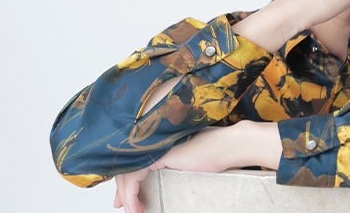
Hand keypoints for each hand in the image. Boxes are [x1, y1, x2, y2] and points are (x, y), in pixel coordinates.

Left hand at [112, 122, 280, 210]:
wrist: (227, 145)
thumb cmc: (214, 152)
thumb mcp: (185, 162)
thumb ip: (169, 165)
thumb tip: (160, 173)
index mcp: (159, 143)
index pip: (133, 161)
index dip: (126, 180)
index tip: (123, 199)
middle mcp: (153, 143)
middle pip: (127, 167)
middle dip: (122, 191)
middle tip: (123, 207)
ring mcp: (154, 148)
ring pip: (127, 173)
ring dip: (127, 196)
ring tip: (133, 211)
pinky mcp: (157, 156)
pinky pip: (134, 176)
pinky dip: (131, 193)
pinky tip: (135, 206)